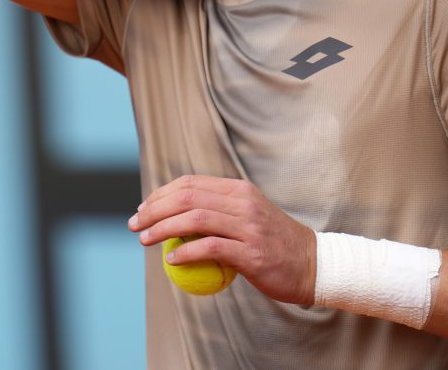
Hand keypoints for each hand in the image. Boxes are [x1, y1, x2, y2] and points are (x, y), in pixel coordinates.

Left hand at [127, 174, 315, 304]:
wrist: (313, 264)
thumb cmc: (275, 244)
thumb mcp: (248, 217)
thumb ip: (219, 212)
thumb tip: (176, 218)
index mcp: (239, 190)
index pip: (191, 183)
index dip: (161, 194)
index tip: (142, 209)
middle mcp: (243, 202)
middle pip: (187, 197)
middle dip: (153, 209)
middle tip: (134, 225)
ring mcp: (248, 226)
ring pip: (195, 219)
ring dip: (162, 228)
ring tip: (145, 240)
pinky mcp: (252, 252)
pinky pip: (211, 248)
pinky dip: (186, 251)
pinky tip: (171, 259)